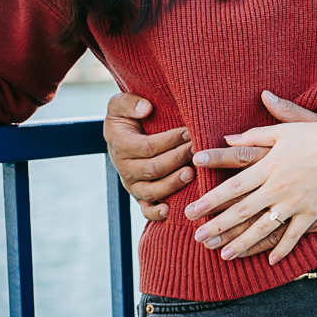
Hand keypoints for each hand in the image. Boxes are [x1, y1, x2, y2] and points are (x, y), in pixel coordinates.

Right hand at [103, 93, 195, 221]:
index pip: (148, 146)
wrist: (122, 138)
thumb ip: (129, 103)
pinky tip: (170, 210)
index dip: (170, 141)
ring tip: (191, 174)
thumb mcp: (120, 105)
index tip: (189, 132)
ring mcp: (132, 186)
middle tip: (197, 151)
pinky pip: (146, 211)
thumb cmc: (127, 119)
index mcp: (120, 145)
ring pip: (152, 191)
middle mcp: (124, 169)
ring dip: (173, 184)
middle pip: (153, 169)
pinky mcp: (139, 198)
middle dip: (177, 159)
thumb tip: (146, 109)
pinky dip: (157, 214)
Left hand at [186, 106, 316, 264]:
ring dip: (242, 243)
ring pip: (263, 228)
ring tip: (223, 254)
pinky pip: (293, 236)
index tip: (194, 208)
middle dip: (218, 225)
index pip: (233, 184)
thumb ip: (255, 134)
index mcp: (269, 165)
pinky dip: (282, 249)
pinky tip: (269, 261)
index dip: (212, 198)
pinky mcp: (311, 214)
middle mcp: (278, 187)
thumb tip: (228, 137)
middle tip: (198, 237)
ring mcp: (295, 203)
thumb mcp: (286, 129)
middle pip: (242, 210)